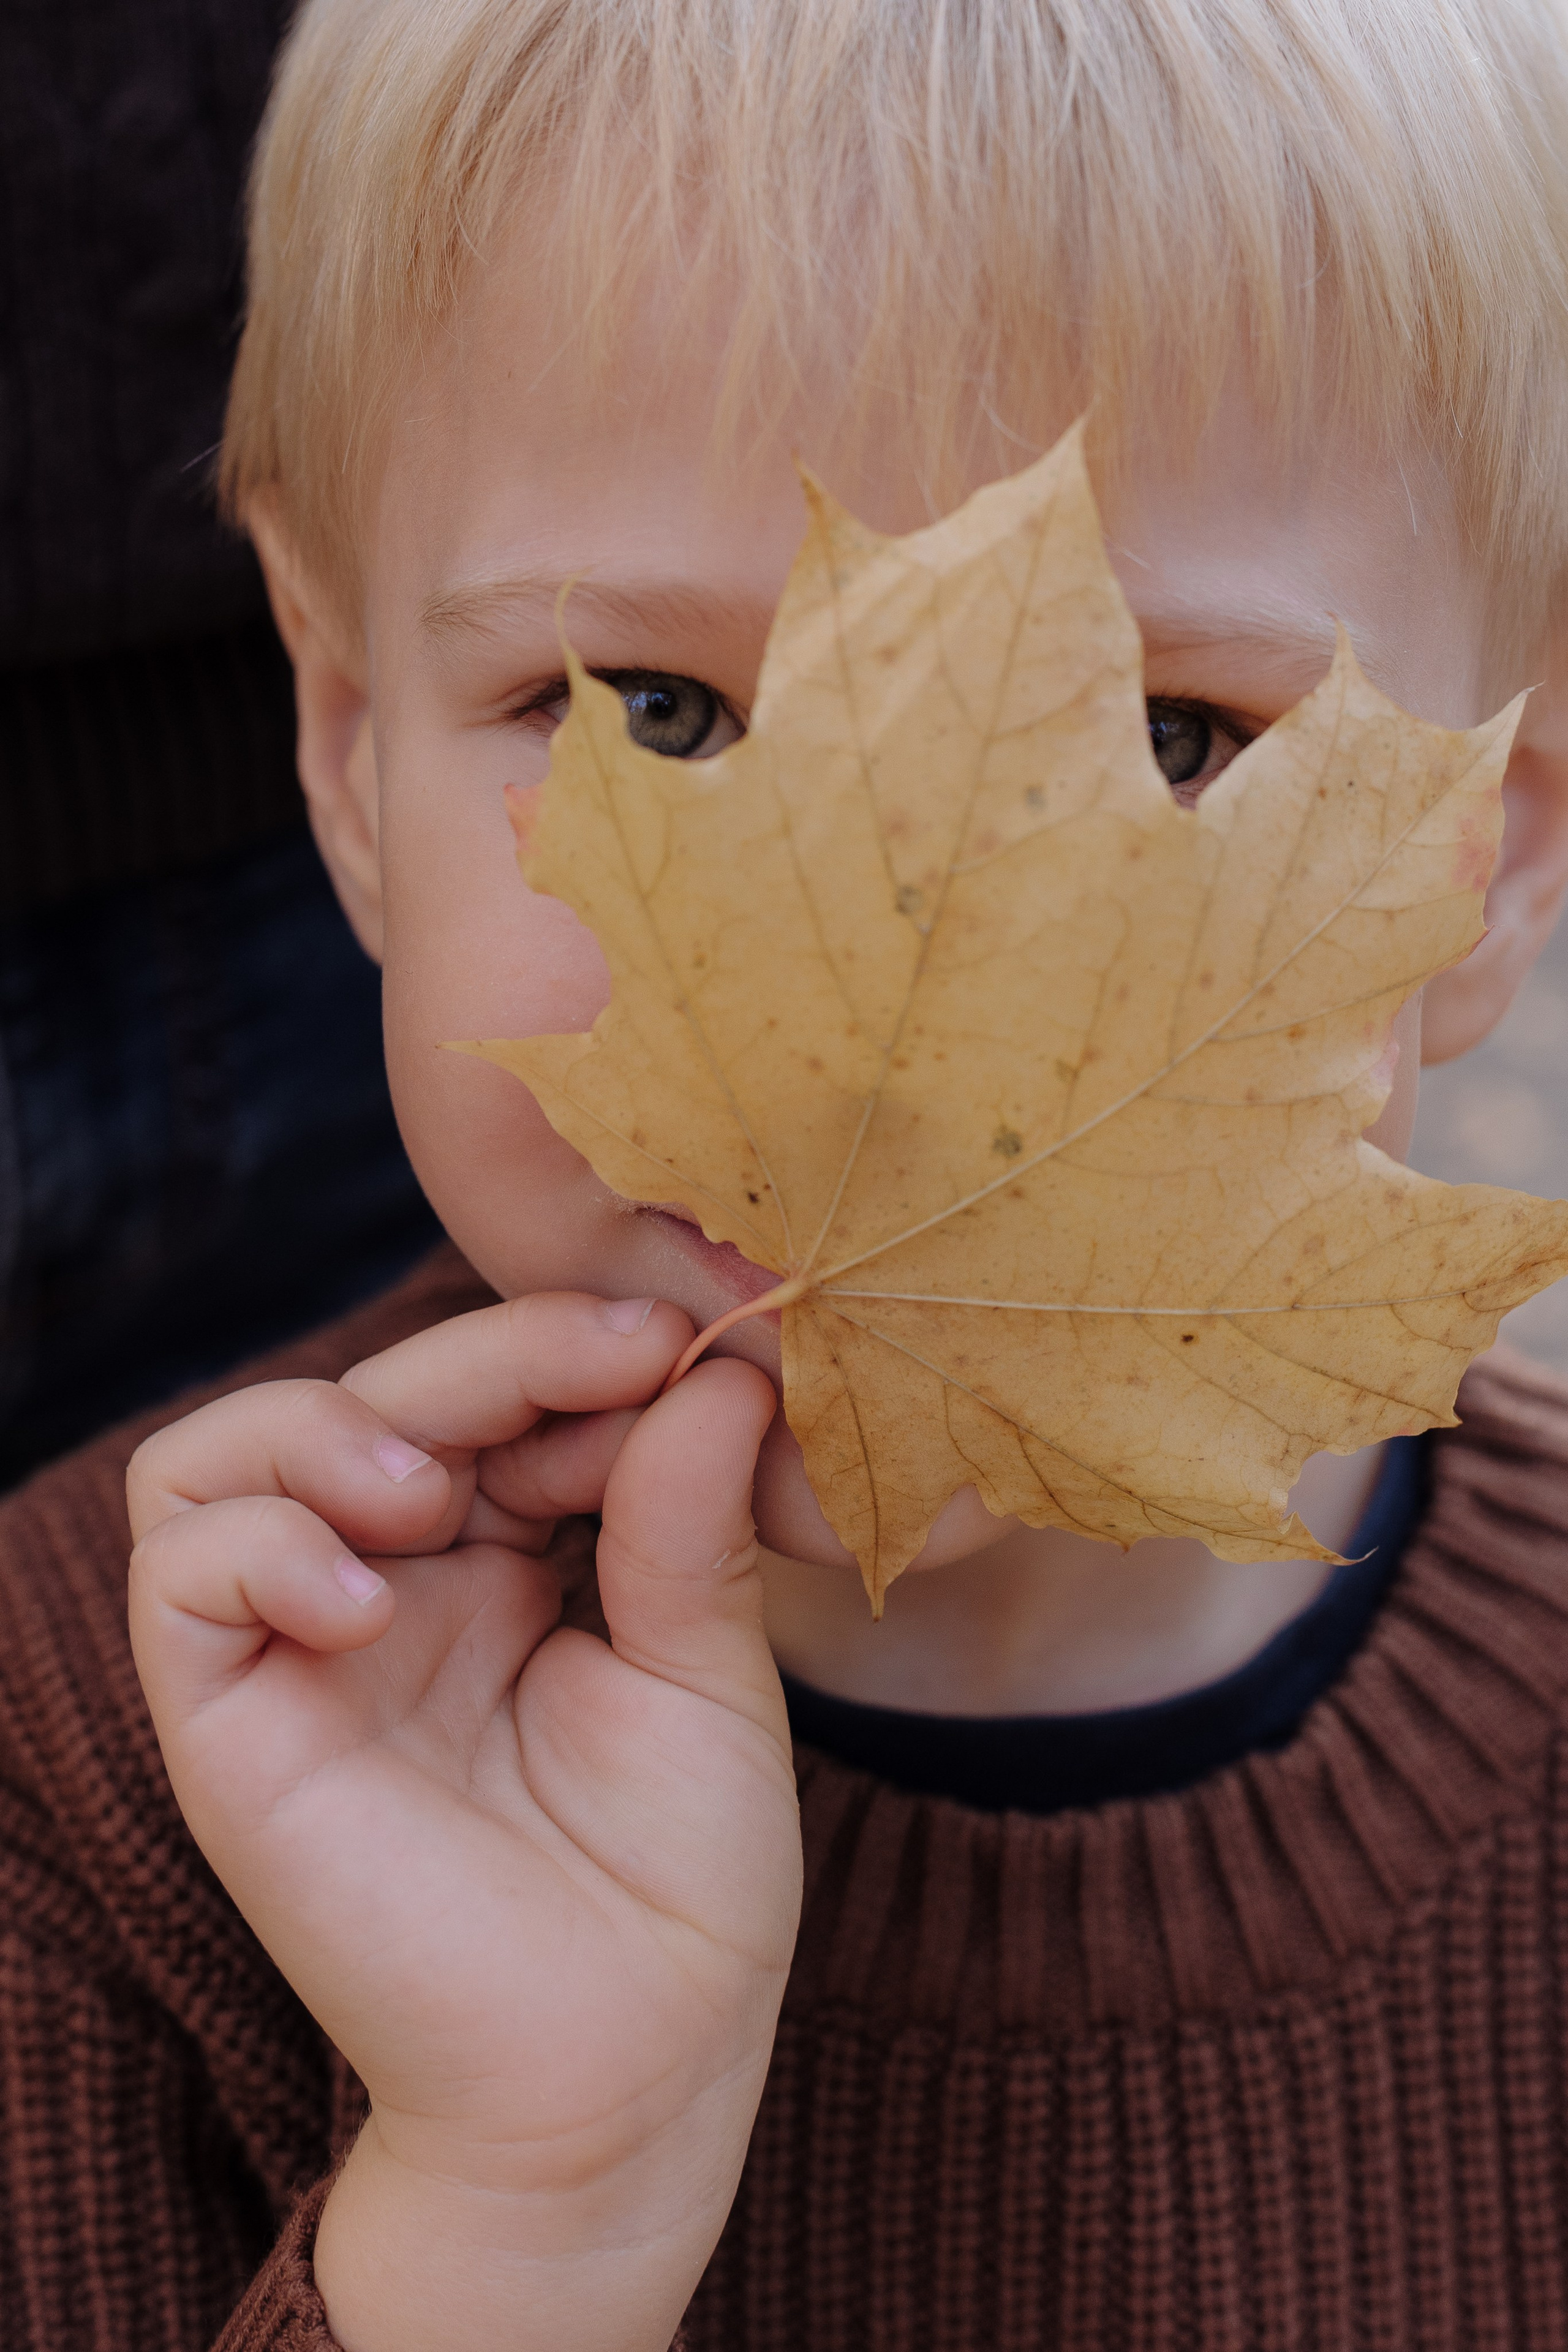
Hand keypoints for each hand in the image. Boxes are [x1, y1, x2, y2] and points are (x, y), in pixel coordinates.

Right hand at [127, 1295, 800, 2351]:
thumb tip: (716, 1372)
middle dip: (487, 1357)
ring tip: (441, 1500)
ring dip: (332, 1428)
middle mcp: (392, 1588)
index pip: (487, 1397)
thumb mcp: (707, 1675)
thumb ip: (686, 1522)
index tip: (673, 1345)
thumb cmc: (679, 1889)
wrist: (626, 2075)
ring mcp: (303, 1651)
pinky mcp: (233, 1727)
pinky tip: (370, 1600)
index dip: (564, 1351)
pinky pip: (179, 1575)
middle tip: (606, 1365)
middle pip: (368, 1394)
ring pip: (224, 1452)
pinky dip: (260, 1546)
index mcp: (503, 1563)